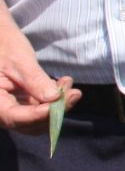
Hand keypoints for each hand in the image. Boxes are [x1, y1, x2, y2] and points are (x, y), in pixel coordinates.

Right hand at [0, 18, 73, 133]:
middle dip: (54, 112)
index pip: (14, 117)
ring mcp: (10, 109)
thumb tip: (54, 98)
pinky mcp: (20, 104)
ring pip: (37, 120)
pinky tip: (63, 85)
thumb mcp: (19, 61)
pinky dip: (54, 102)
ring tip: (68, 85)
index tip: (59, 103)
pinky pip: (39, 110)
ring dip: (57, 106)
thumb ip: (35, 80)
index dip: (38, 115)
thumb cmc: (4, 46)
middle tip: (73, 93)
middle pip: (28, 124)